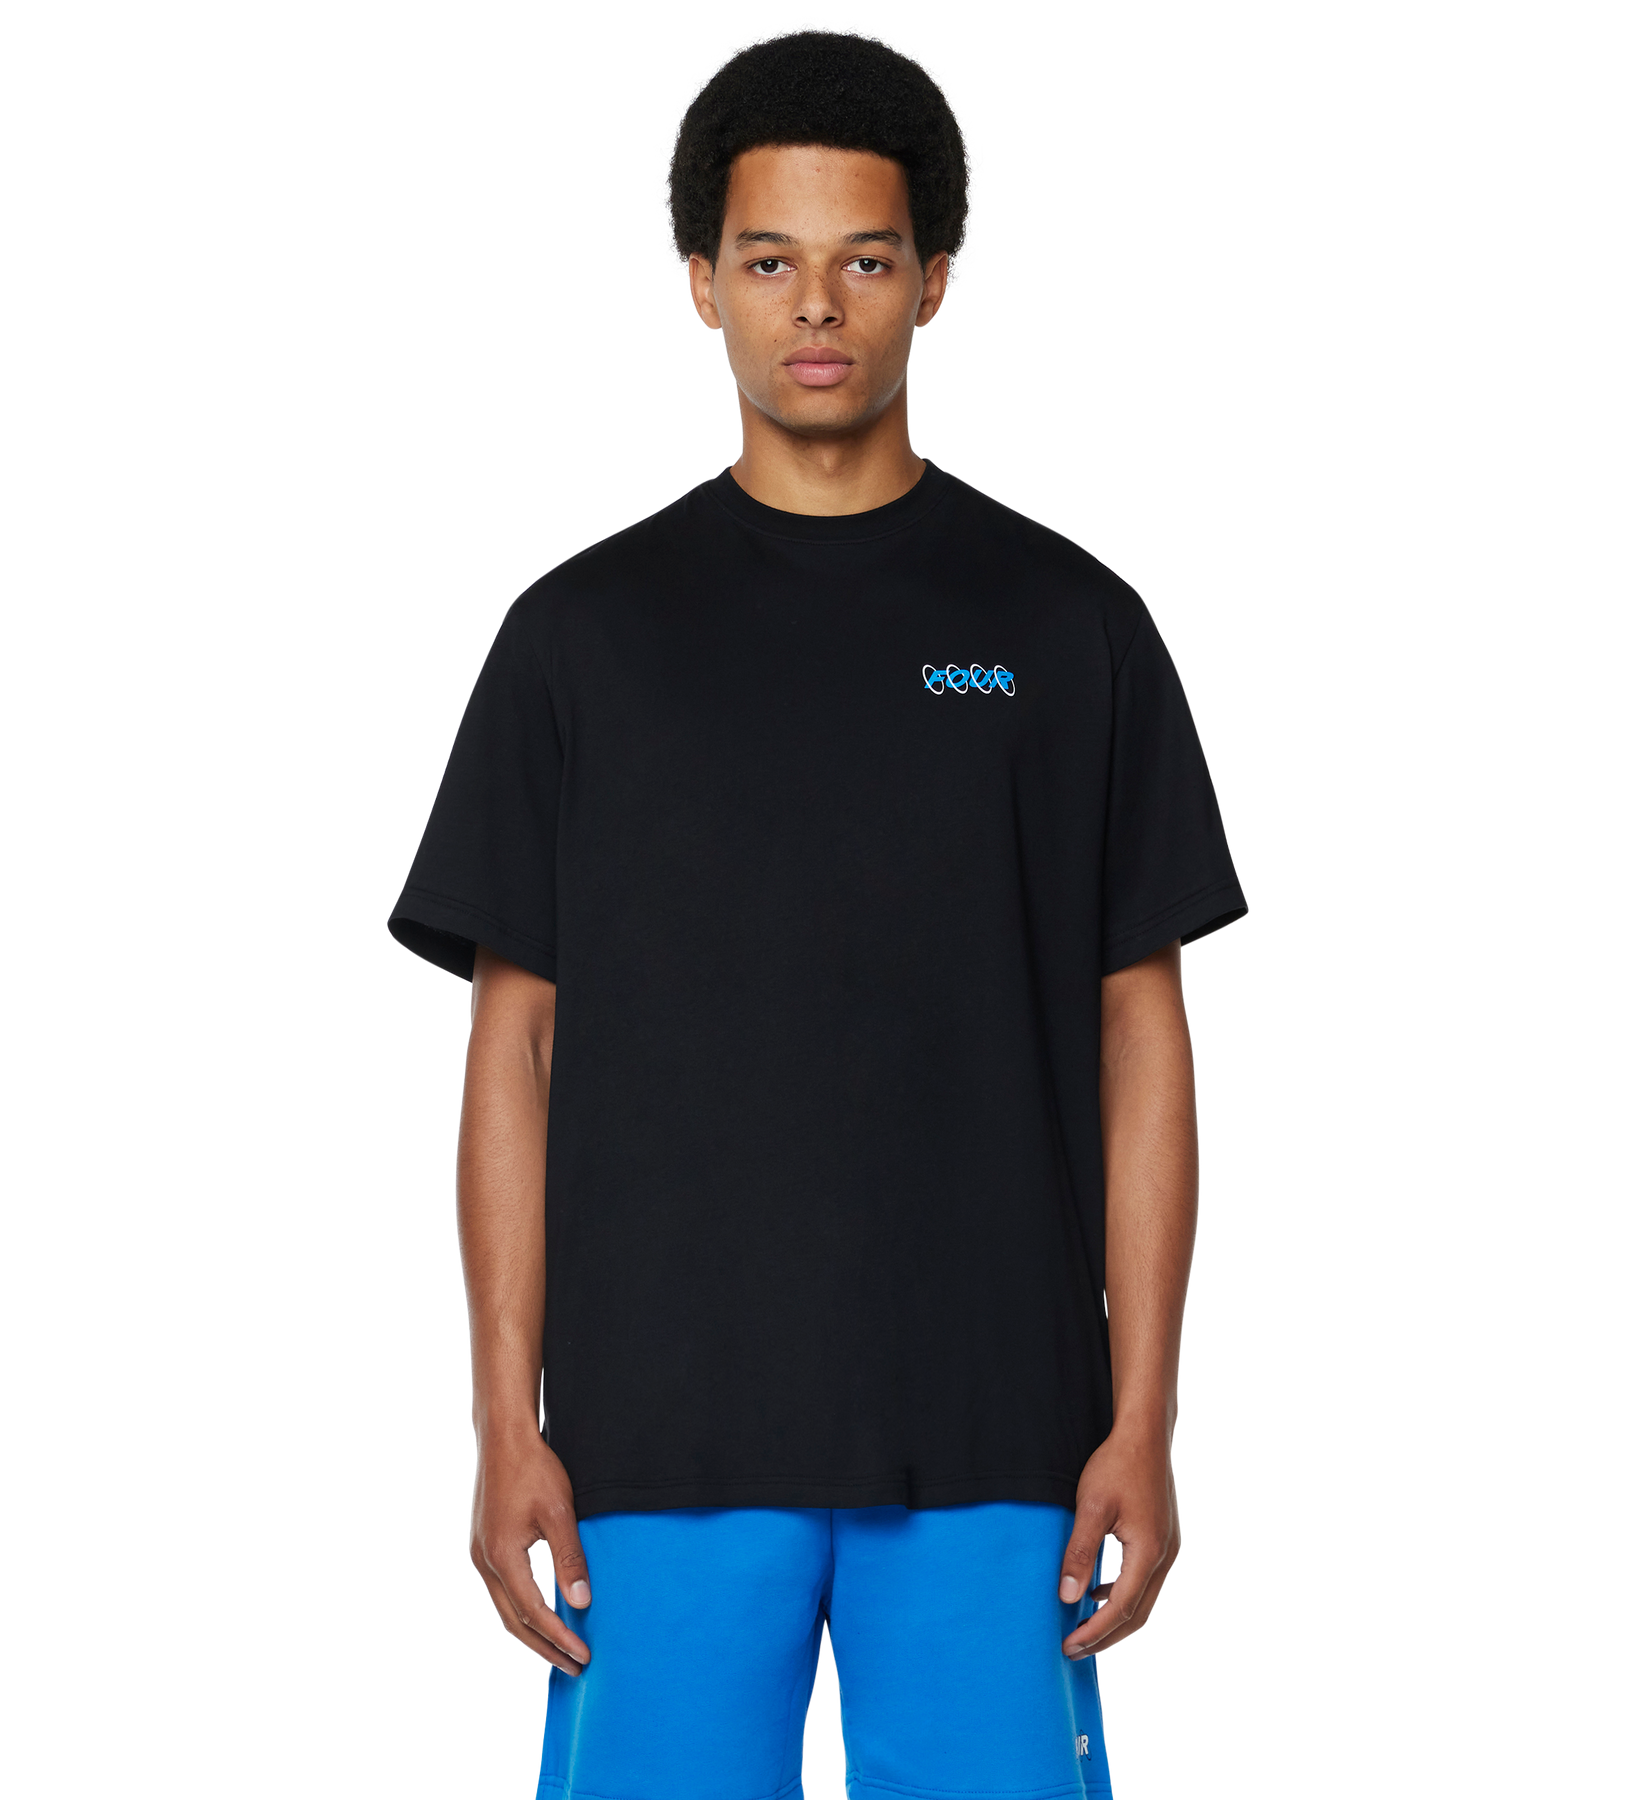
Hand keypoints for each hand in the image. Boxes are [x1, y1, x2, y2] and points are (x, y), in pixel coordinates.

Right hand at [468, 1426, 592, 1673]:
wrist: (504, 1438)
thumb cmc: (534, 1470)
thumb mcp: (560, 1512)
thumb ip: (570, 1558)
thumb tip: (581, 1601)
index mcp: (503, 1558)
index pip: (533, 1613)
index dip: (559, 1637)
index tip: (583, 1655)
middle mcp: (484, 1563)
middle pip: (513, 1621)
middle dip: (544, 1648)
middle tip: (574, 1667)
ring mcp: (479, 1555)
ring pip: (504, 1609)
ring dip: (531, 1633)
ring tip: (560, 1650)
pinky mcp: (482, 1547)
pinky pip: (501, 1591)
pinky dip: (521, 1610)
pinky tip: (540, 1614)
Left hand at [1059, 1429, 1181, 1658]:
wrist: (1144, 1436)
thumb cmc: (1116, 1466)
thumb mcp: (1091, 1508)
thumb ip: (1080, 1552)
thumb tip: (1067, 1596)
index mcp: (1149, 1552)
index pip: (1121, 1608)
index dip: (1095, 1631)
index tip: (1069, 1646)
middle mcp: (1166, 1557)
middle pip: (1139, 1614)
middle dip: (1107, 1636)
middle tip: (1075, 1650)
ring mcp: (1170, 1550)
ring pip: (1145, 1601)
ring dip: (1116, 1618)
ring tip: (1085, 1628)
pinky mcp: (1166, 1540)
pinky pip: (1147, 1581)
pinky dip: (1124, 1595)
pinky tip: (1100, 1591)